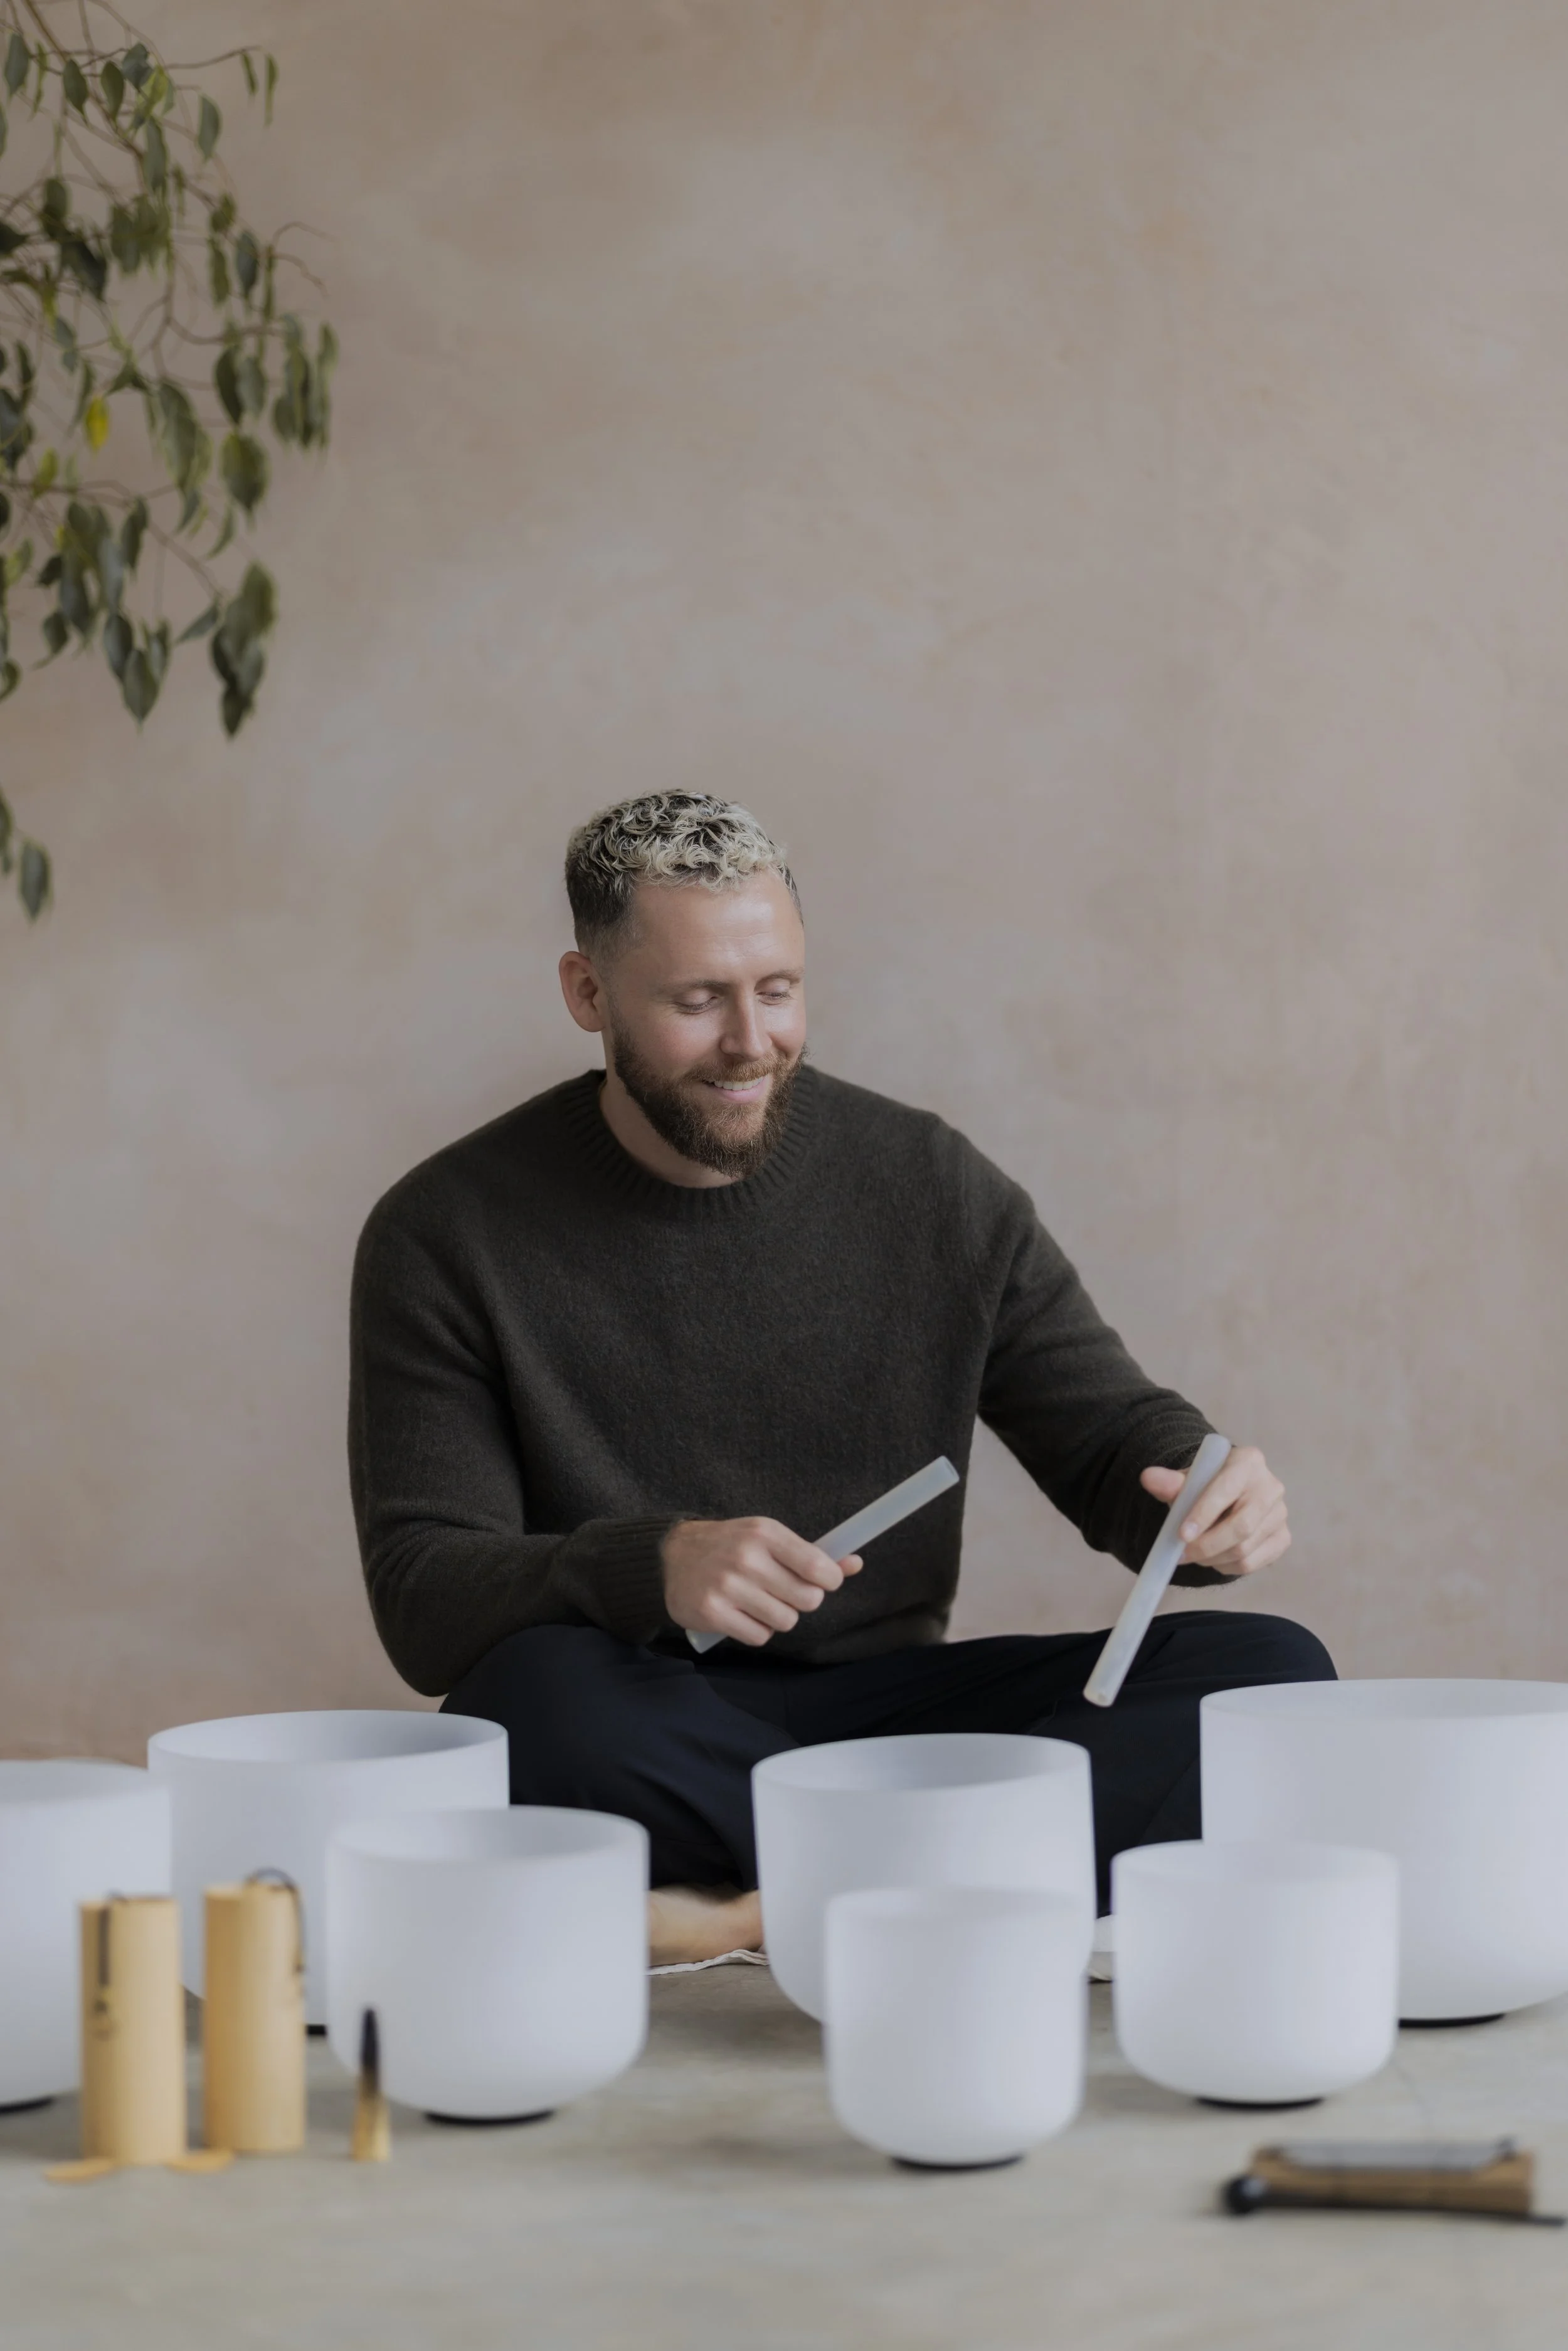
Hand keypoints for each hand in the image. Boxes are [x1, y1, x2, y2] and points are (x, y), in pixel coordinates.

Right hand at [661, 1517, 862, 1648]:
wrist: (672, 1555)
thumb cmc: (731, 1546)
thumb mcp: (768, 1537)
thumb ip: (812, 1553)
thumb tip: (855, 1564)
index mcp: (764, 1533)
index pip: (817, 1566)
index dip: (830, 1579)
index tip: (823, 1580)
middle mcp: (746, 1558)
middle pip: (807, 1600)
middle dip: (803, 1600)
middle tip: (784, 1592)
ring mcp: (727, 1586)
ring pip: (785, 1621)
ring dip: (779, 1617)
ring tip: (760, 1602)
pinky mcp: (712, 1612)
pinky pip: (759, 1636)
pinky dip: (757, 1630)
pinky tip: (742, 1614)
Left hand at [1139, 1444, 1289, 1576]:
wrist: (1231, 1494)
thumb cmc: (1207, 1485)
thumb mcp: (1188, 1479)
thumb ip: (1170, 1482)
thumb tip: (1148, 1478)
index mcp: (1248, 1462)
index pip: (1226, 1490)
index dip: (1203, 1514)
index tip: (1181, 1535)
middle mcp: (1271, 1486)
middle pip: (1240, 1527)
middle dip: (1206, 1546)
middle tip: (1181, 1555)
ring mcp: (1280, 1514)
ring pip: (1244, 1549)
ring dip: (1212, 1558)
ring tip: (1194, 1554)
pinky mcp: (1283, 1538)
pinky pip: (1252, 1563)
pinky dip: (1227, 1567)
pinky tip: (1214, 1558)